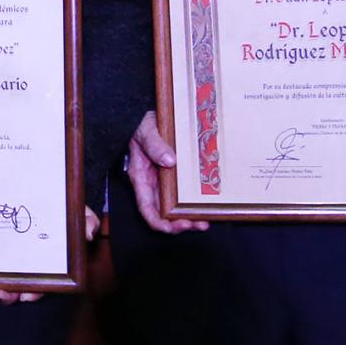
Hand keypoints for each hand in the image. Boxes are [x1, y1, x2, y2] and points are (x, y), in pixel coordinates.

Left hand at [0, 207, 102, 302]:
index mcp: (48, 260)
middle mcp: (29, 263)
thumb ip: (86, 220)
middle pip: (19, 285)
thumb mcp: (78, 211)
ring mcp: (10, 258)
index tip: (26, 296)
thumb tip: (87, 232)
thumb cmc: (62, 207)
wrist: (45, 190)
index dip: (34, 292)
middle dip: (8, 294)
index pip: (43, 281)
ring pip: (0, 279)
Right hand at [125, 109, 208, 234]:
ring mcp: (164, 181)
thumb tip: (169, 161)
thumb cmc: (143, 124)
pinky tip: (204, 206)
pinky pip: (183, 194)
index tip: (172, 228)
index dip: (158, 222)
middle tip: (197, 225)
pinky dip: (192, 203)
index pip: (146, 207)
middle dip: (178, 224)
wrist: (150, 116)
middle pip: (163, 212)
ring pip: (175, 206)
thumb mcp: (146, 131)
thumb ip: (154, 145)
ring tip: (204, 221)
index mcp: (141, 177)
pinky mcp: (175, 176)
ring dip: (188, 217)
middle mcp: (152, 183)